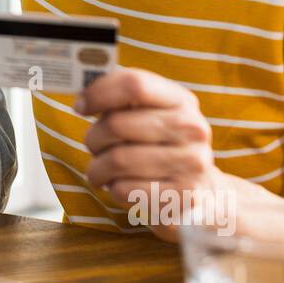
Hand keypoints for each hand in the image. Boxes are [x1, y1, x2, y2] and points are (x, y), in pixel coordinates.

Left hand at [76, 67, 232, 242]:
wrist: (203, 191)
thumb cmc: (162, 147)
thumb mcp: (152, 115)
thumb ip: (123, 100)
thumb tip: (83, 94)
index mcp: (182, 100)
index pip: (135, 84)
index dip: (98, 93)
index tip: (80, 106)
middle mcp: (192, 129)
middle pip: (117, 124)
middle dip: (93, 137)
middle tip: (93, 145)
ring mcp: (191, 164)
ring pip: (117, 160)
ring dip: (97, 167)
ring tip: (101, 170)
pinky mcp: (183, 198)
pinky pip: (124, 189)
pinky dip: (112, 189)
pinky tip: (121, 186)